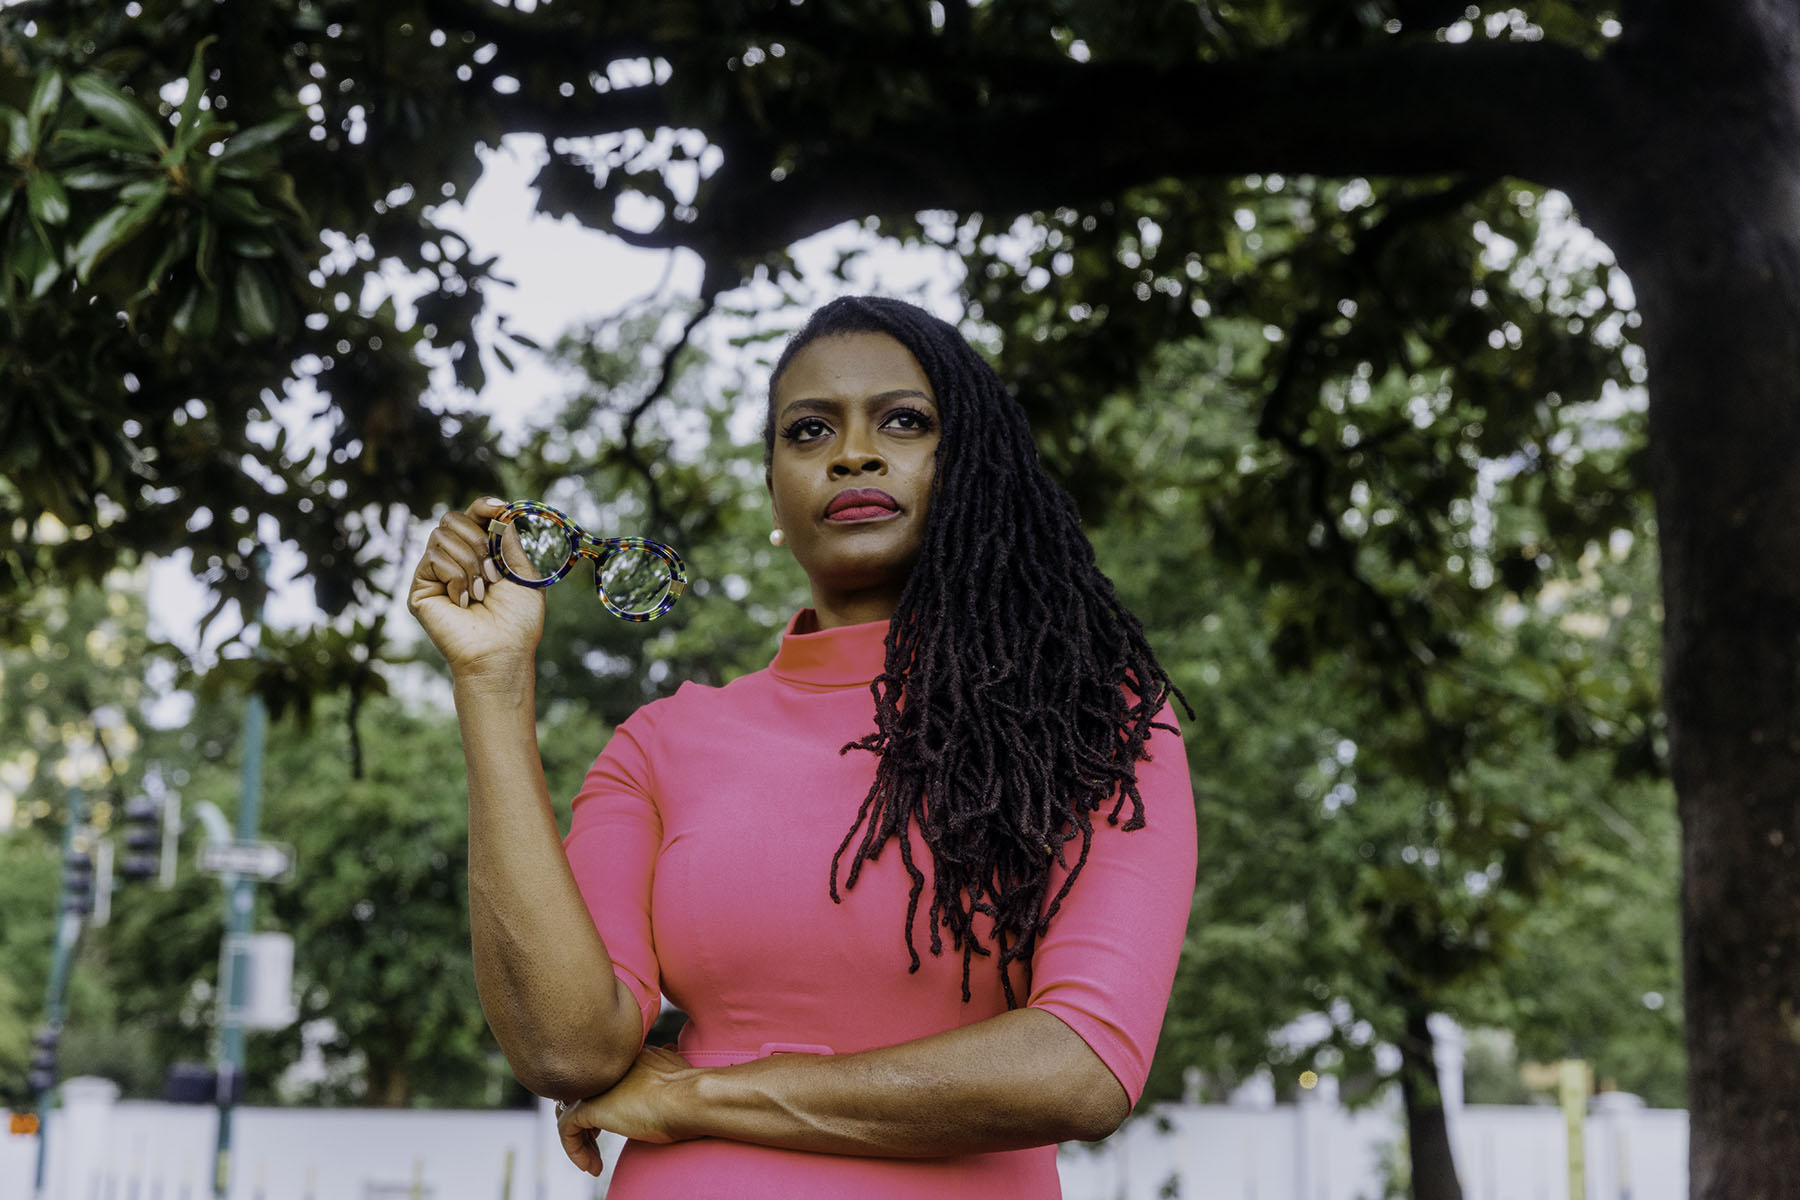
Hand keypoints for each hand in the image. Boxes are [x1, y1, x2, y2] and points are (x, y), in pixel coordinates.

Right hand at [407, 497, 545, 678]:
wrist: (501, 651)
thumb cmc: (517, 620)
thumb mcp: (522, 573)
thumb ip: (508, 540)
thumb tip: (499, 512)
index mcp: (480, 553)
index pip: (472, 516)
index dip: (482, 506)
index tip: (499, 507)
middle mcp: (454, 559)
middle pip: (452, 519)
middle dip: (478, 540)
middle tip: (494, 574)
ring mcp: (435, 573)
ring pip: (442, 537)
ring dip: (470, 563)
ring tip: (481, 593)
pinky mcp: (420, 587)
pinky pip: (433, 558)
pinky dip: (455, 577)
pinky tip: (463, 602)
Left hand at [556, 1044, 696, 1175]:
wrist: (688, 1098)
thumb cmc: (688, 1089)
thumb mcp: (673, 1066)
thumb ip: (662, 1062)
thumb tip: (670, 1051)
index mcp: (622, 1055)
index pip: (600, 1077)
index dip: (603, 1099)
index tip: (615, 1119)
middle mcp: (603, 1066)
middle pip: (579, 1091)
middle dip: (585, 1118)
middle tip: (597, 1139)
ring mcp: (594, 1086)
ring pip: (569, 1111)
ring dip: (580, 1140)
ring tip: (594, 1161)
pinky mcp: (587, 1107)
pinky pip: (566, 1130)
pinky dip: (575, 1151)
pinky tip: (592, 1166)